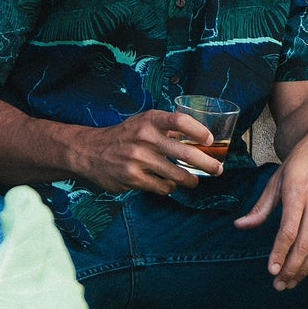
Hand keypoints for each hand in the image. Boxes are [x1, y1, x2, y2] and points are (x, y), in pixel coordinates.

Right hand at [66, 110, 224, 196]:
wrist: (90, 152)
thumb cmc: (123, 136)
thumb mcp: (142, 123)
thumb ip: (166, 128)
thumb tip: (198, 138)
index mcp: (149, 120)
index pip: (179, 120)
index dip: (198, 130)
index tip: (210, 141)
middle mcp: (144, 138)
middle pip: (185, 152)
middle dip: (207, 164)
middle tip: (217, 169)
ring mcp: (138, 159)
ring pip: (177, 175)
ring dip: (190, 180)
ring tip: (193, 181)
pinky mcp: (133, 178)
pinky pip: (163, 187)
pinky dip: (170, 188)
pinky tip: (168, 184)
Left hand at [234, 126, 307, 288]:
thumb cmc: (300, 161)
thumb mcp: (277, 179)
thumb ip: (261, 207)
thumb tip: (241, 226)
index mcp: (297, 192)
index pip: (288, 231)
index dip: (279, 253)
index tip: (271, 270)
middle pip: (305, 244)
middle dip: (291, 268)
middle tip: (280, 284)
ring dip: (307, 268)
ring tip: (293, 281)